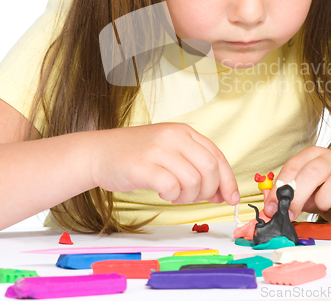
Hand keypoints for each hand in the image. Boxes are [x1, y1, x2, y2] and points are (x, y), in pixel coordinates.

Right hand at [89, 122, 238, 205]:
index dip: (228, 180)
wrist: (99, 152)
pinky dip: (172, 196)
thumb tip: (222, 191)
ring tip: (175, 194)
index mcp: (184, 132)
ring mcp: (158, 149)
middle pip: (210, 169)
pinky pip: (171, 187)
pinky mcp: (143, 166)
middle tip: (196, 198)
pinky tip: (163, 193)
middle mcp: (174, 136)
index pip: (217, 156)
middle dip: (209, 191)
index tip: (231, 198)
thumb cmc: (137, 155)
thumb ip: (195, 165)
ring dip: (188, 196)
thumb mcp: (170, 150)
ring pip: (193, 181)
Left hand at [263, 146, 330, 222]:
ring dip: (323, 201)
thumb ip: (286, 197)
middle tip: (289, 214)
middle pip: (312, 172)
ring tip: (322, 206)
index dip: (280, 188)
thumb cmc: (323, 194)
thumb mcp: (302, 193)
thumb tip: (269, 208)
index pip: (293, 166)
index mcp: (312, 155)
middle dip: (297, 196)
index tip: (272, 208)